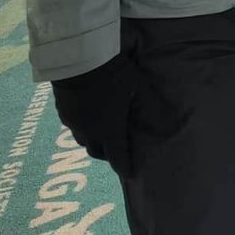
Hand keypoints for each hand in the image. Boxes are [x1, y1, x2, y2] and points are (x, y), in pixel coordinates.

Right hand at [51, 53, 143, 175]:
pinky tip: (89, 117)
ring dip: (94, 142)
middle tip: (118, 151)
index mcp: (108, 130)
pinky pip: (73, 127)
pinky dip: (83, 128)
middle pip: (97, 152)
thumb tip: (173, 124)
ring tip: (104, 134)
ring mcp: (72, 122)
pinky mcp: (62, 111)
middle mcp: (88, 132)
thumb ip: (154, 108)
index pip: (117, 157)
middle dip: (108, 155)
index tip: (130, 174)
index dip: (124, 167)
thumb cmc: (113, 74)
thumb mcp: (139, 88)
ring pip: (83, 141)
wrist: (78, 59)